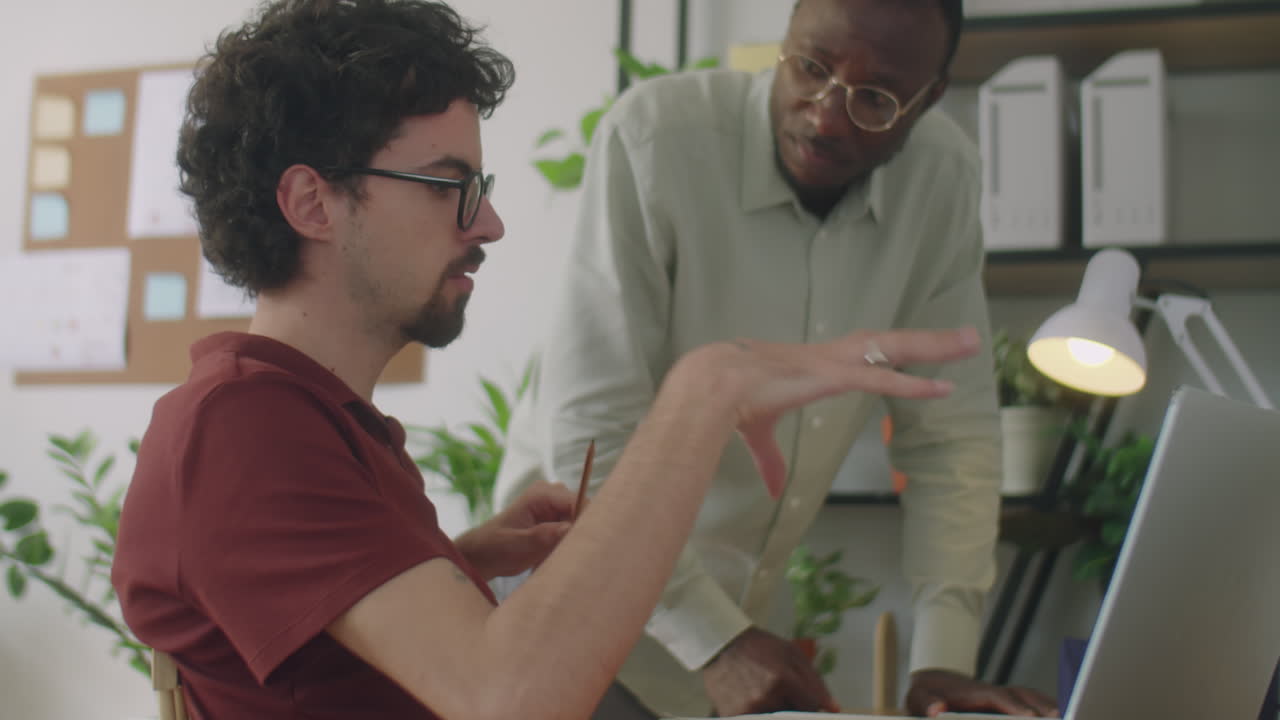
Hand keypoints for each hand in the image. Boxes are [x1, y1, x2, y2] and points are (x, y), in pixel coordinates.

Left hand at [452, 481, 573, 579]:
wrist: (482, 555)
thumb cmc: (495, 547)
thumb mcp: (517, 544)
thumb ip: (543, 536)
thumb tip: (569, 528)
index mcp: (542, 494)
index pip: (578, 502)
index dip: (586, 523)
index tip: (584, 545)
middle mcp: (552, 495)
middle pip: (583, 512)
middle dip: (579, 534)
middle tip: (566, 555)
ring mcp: (555, 507)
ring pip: (580, 523)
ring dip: (572, 542)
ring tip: (554, 556)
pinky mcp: (556, 520)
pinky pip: (573, 530)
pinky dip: (567, 545)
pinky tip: (552, 555)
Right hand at [700, 627, 838, 715]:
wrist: (722, 645)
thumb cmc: (760, 647)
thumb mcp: (792, 654)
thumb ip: (816, 682)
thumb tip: (833, 708)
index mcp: (783, 680)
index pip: (812, 708)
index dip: (812, 704)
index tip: (807, 700)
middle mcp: (765, 698)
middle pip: (794, 717)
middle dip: (793, 707)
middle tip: (781, 691)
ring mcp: (748, 710)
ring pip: (776, 719)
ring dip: (776, 710)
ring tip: (764, 690)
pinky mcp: (733, 717)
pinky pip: (758, 719)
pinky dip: (760, 712)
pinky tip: (752, 696)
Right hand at [718, 327, 979, 497]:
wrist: (711, 383)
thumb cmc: (730, 401)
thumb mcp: (757, 435)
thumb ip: (773, 461)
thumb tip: (776, 491)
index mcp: (816, 364)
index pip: (867, 354)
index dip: (895, 355)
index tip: (920, 354)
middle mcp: (832, 356)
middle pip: (891, 343)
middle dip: (930, 341)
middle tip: (969, 338)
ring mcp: (835, 363)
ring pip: (896, 350)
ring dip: (935, 347)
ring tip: (973, 342)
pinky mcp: (832, 376)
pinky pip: (881, 380)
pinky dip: (912, 385)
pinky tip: (941, 388)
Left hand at [906, 669, 1058, 716]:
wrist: (932, 685)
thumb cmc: (926, 694)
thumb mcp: (918, 697)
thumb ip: (925, 703)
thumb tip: (936, 710)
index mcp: (974, 693)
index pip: (998, 697)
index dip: (1014, 707)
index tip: (1029, 718)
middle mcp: (993, 692)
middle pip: (1022, 695)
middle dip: (1042, 706)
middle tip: (1060, 717)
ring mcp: (1002, 697)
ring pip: (1031, 698)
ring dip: (1049, 706)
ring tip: (1067, 716)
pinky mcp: (1007, 704)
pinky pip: (1031, 703)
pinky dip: (1046, 707)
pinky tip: (1057, 715)